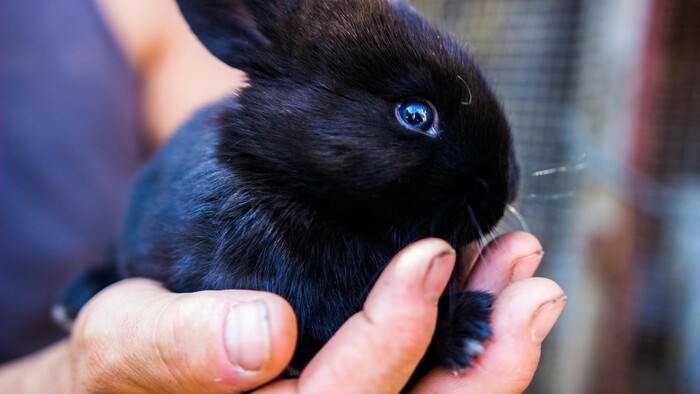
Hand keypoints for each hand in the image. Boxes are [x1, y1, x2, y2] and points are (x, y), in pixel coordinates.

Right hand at [0, 232, 563, 392]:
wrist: (131, 376)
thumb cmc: (122, 362)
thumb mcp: (125, 342)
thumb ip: (176, 344)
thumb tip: (262, 337)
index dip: (395, 335)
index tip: (430, 255)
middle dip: (486, 355)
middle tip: (530, 281)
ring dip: (493, 343)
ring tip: (525, 276)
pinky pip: (427, 386)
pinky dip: (468, 341)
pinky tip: (489, 293)